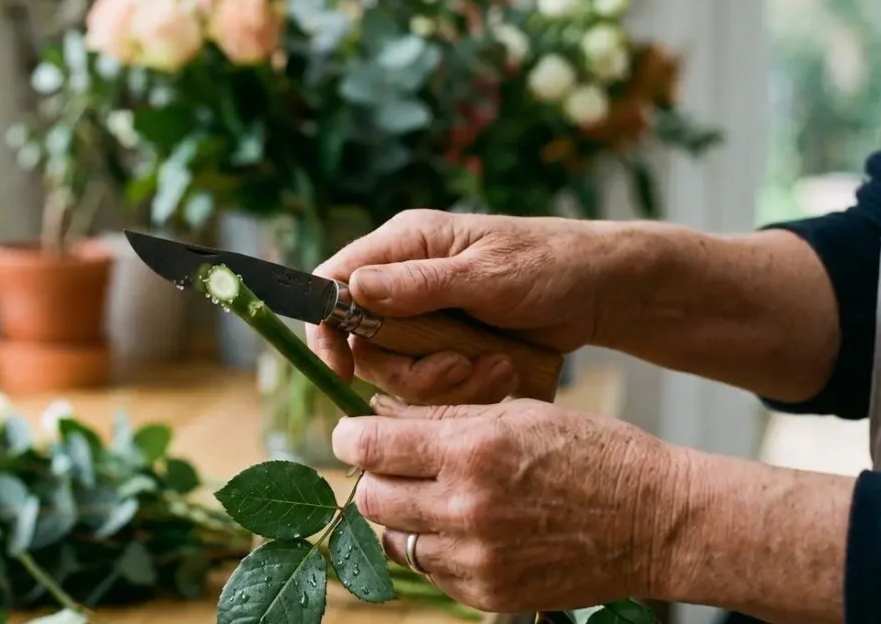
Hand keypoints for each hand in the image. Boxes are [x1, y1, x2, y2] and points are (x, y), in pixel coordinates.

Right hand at [309, 209, 613, 403]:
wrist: (600, 290)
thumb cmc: (549, 265)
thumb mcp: (487, 274)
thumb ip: (420, 284)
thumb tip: (353, 288)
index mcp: (404, 245)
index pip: (334, 281)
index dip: (325, 327)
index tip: (341, 368)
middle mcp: (405, 280)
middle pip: (363, 341)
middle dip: (405, 369)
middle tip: (454, 369)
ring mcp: (427, 315)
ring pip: (399, 369)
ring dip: (443, 381)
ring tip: (493, 369)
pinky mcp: (449, 345)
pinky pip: (434, 382)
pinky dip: (465, 387)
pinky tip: (502, 371)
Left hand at [332, 396, 683, 612]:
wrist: (657, 521)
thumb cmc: (592, 453)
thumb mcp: (517, 413)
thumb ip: (441, 417)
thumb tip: (377, 414)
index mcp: (471, 452)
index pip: (370, 447)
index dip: (351, 436)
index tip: (352, 433)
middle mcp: (466, 509)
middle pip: (372, 497)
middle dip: (375, 476)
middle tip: (396, 465)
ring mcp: (476, 558)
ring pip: (395, 538)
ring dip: (401, 517)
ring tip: (435, 497)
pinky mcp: (488, 594)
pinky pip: (432, 570)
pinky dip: (436, 548)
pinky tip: (468, 527)